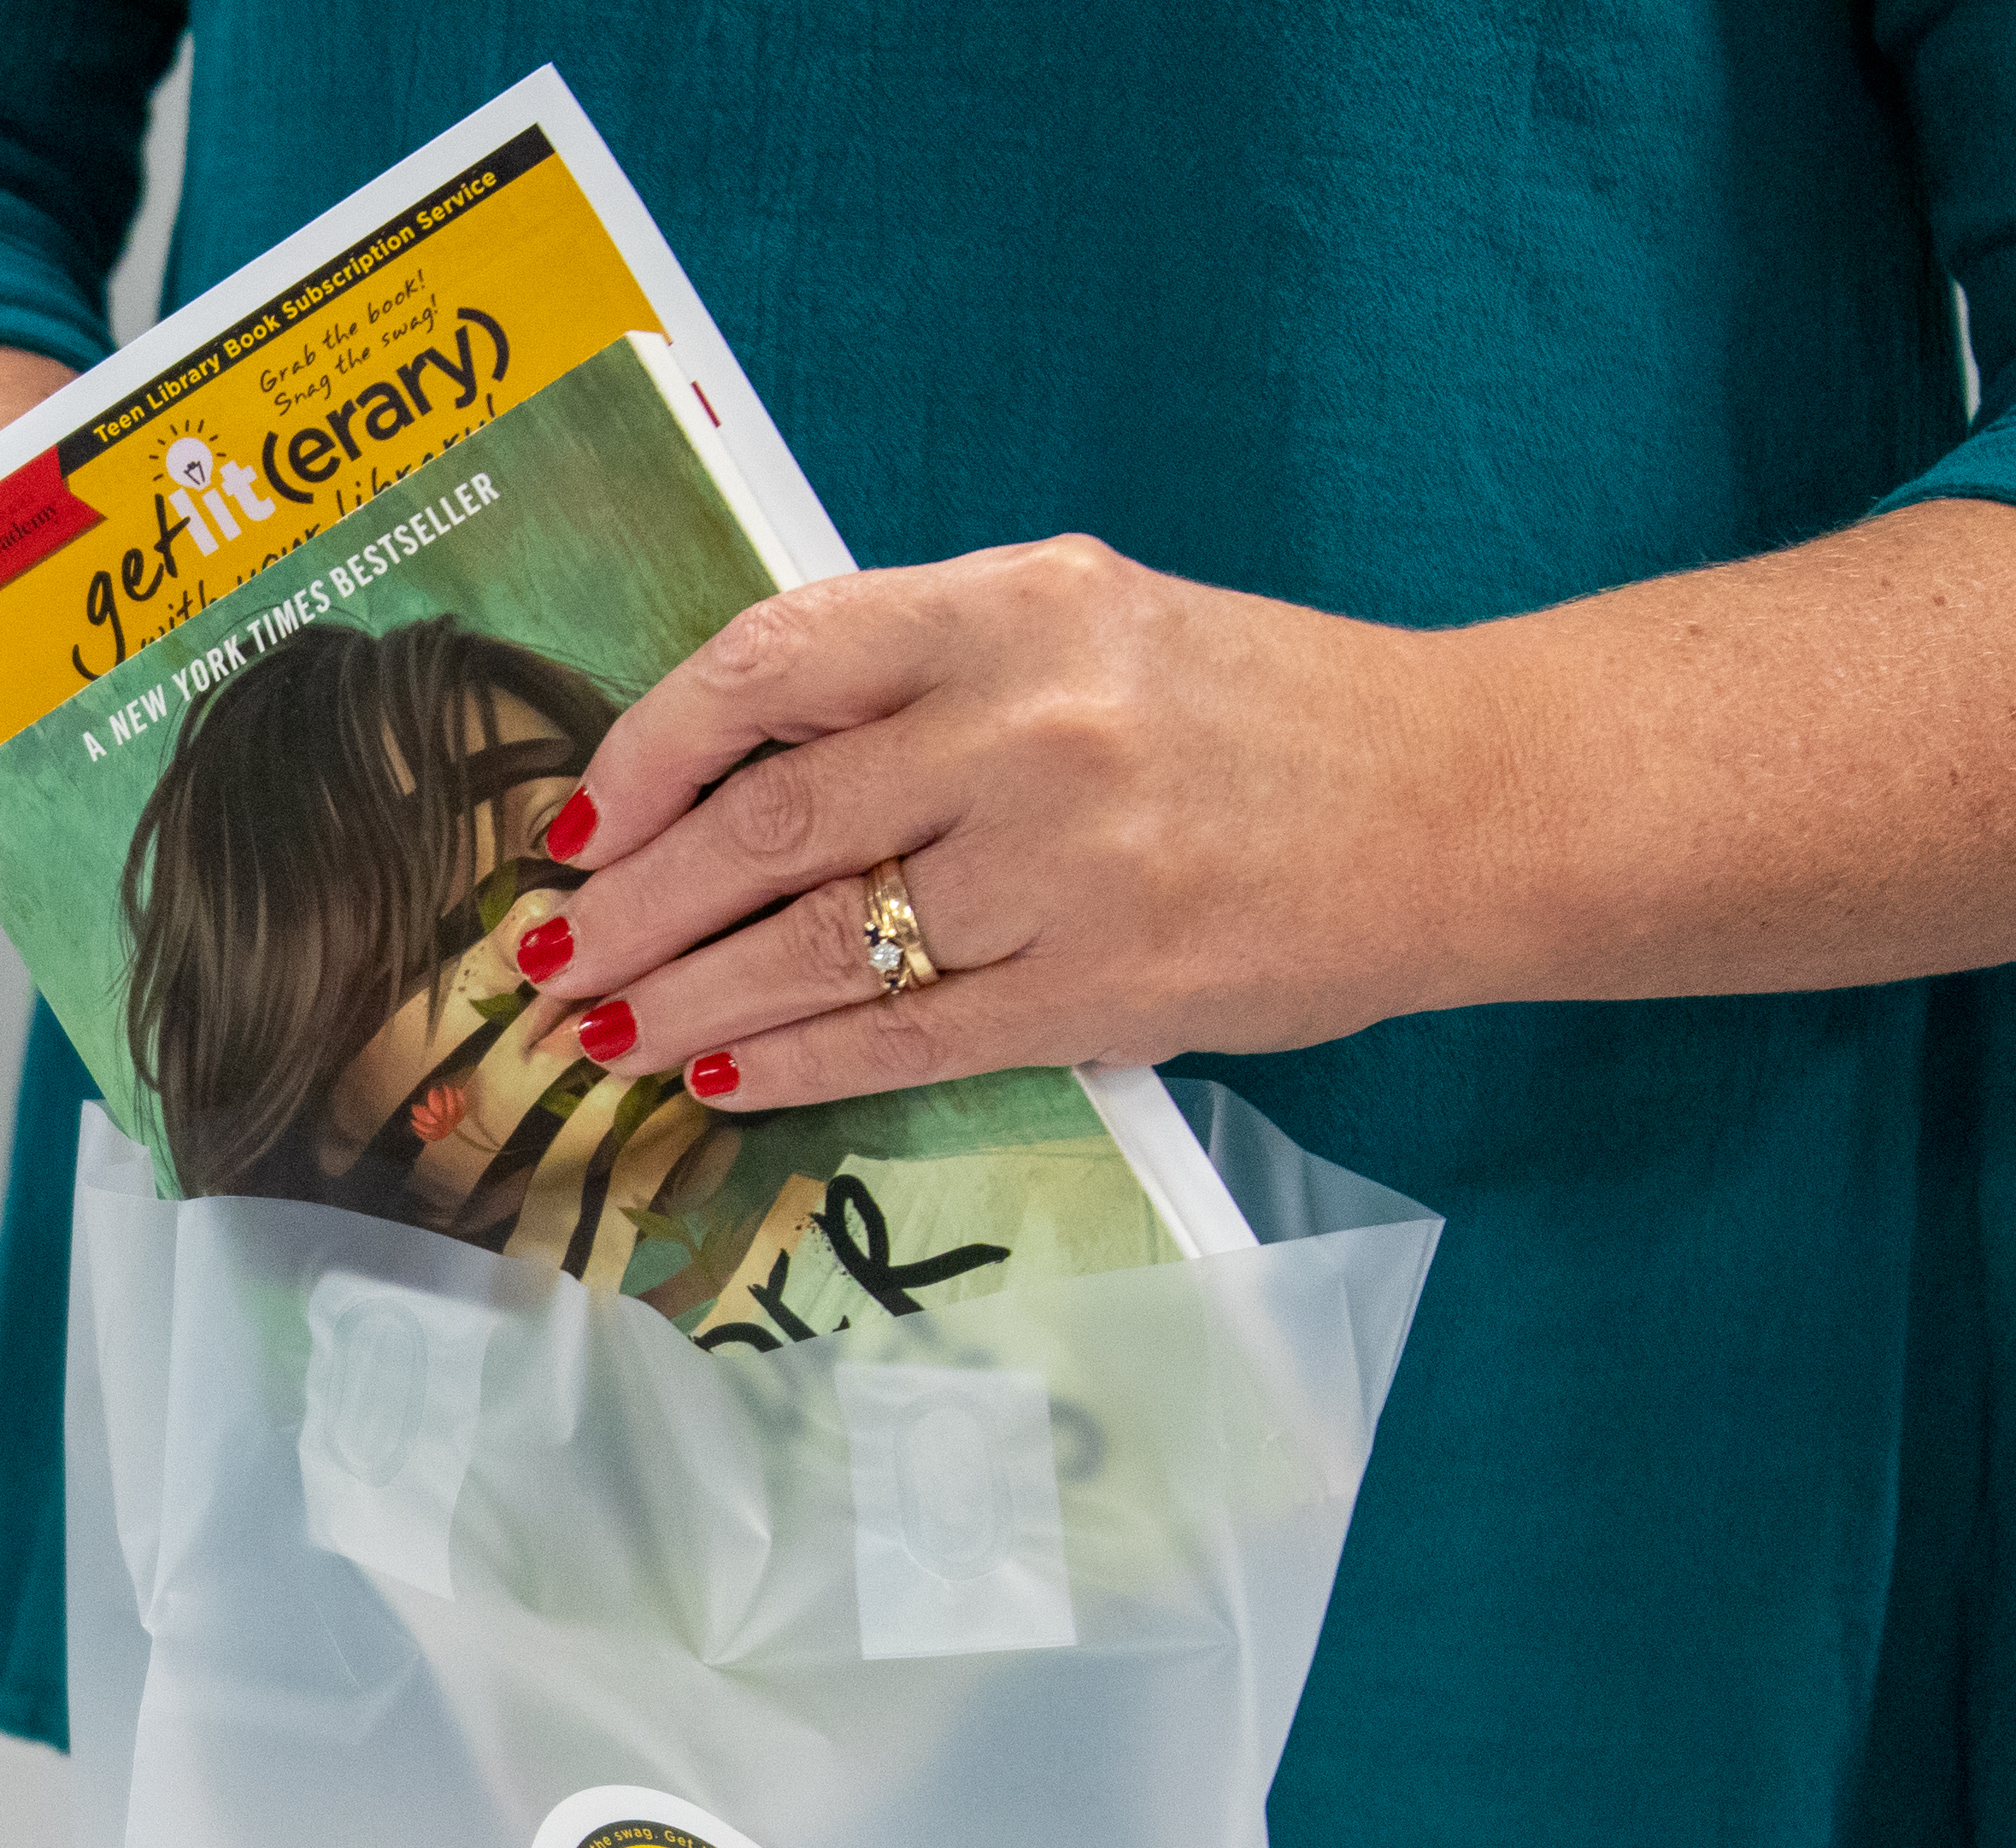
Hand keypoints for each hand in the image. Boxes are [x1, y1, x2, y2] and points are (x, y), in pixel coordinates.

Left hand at [510, 535, 1493, 1112]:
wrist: (1466, 799)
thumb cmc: (1255, 710)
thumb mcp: (1089, 623)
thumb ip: (924, 668)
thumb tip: (729, 765)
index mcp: (1015, 604)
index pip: (772, 664)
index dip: (650, 748)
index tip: (580, 820)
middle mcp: (1028, 722)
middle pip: (764, 823)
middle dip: (631, 905)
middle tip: (550, 961)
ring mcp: (1064, 863)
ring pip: (812, 944)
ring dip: (683, 1000)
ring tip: (604, 1035)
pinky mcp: (1104, 986)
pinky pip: (901, 1033)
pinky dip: (795, 1062)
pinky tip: (724, 1075)